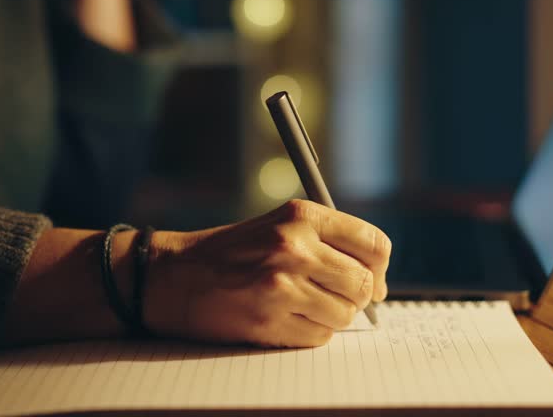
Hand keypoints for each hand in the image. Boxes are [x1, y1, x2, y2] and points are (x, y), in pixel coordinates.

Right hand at [145, 199, 390, 347]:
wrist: (172, 276)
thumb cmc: (228, 252)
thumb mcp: (278, 226)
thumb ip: (326, 241)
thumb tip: (376, 280)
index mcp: (302, 216)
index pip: (374, 243)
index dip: (380, 268)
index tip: (375, 281)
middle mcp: (295, 246)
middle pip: (364, 283)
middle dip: (358, 298)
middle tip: (340, 299)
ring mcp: (281, 284)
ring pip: (345, 314)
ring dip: (332, 317)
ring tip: (304, 307)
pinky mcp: (269, 320)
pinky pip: (319, 336)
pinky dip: (311, 333)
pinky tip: (286, 319)